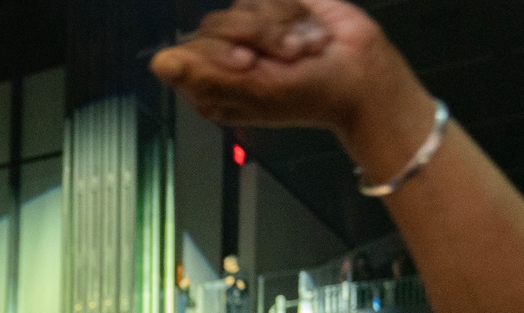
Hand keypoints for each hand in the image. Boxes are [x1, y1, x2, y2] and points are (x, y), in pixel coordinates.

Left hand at [150, 0, 423, 143]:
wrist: (362, 74)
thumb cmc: (311, 94)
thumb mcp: (256, 92)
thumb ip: (206, 77)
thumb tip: (160, 63)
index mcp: (210, 86)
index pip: (184, 54)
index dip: (218, 53)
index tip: (248, 64)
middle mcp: (223, 56)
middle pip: (212, 26)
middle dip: (256, 40)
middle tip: (285, 60)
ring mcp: (248, 29)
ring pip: (242, 8)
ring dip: (280, 29)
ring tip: (302, 50)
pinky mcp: (273, 7)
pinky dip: (293, 13)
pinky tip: (308, 33)